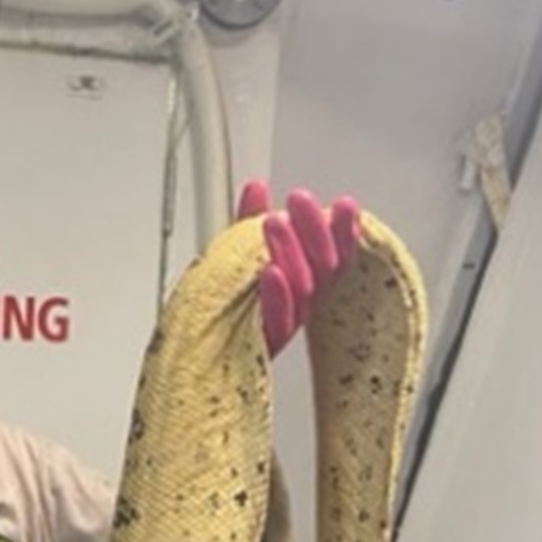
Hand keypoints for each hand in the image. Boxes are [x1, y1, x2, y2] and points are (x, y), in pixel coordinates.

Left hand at [237, 181, 361, 356]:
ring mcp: (281, 329)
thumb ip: (248, 223)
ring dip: (289, 251)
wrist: (195, 354)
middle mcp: (297, 307)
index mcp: (300, 286)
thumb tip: (257, 186)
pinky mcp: (260, 350)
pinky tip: (270, 273)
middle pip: (322, 269)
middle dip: (314, 230)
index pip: (333, 256)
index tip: (346, 205)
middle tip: (299, 200)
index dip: (343, 231)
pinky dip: (276, 297)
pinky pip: (275, 325)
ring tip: (274, 222)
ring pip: (301, 291)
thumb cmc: (221, 309)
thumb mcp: (236, 258)